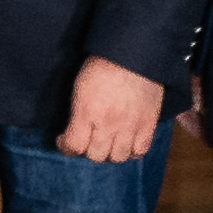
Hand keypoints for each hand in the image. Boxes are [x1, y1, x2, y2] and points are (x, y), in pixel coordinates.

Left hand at [54, 58, 170, 165]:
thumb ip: (78, 112)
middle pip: (95, 156)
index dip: (65, 147)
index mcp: (87, 112)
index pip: (73, 145)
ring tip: (106, 143)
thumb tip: (75, 128)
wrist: (134, 55)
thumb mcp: (80, 87)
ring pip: (117, 158)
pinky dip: (131, 152)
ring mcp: (130, 127)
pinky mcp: (148, 125)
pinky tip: (125, 144)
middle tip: (86, 141)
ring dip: (109, 154)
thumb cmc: (103, 65)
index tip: (64, 141)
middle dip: (87, 151)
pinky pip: (139, 151)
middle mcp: (108, 124)